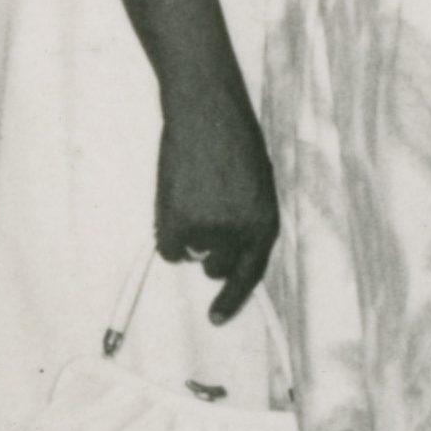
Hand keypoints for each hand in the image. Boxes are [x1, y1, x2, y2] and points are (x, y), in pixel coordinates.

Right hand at [154, 86, 283, 320]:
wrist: (208, 113)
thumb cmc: (233, 141)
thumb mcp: (257, 186)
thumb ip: (245, 220)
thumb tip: (225, 249)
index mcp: (265, 224)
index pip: (250, 273)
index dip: (233, 298)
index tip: (216, 317)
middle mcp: (240, 234)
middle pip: (217, 268)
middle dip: (209, 253)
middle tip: (204, 217)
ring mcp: (208, 231)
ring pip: (190, 252)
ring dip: (187, 233)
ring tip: (193, 192)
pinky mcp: (178, 223)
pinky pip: (166, 247)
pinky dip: (166, 231)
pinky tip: (174, 199)